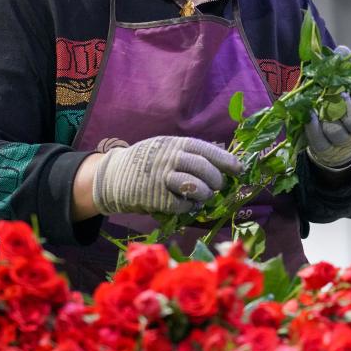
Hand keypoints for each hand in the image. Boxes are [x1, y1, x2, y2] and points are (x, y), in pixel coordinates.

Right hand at [91, 136, 241, 214]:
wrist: (112, 176)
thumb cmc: (147, 163)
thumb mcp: (166, 148)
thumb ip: (189, 153)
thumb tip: (222, 161)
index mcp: (175, 143)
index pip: (207, 150)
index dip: (226, 160)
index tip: (238, 169)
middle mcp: (170, 157)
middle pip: (204, 168)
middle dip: (216, 180)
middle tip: (217, 187)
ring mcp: (161, 177)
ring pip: (196, 187)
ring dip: (204, 194)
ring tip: (203, 196)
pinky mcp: (154, 196)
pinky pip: (181, 205)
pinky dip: (188, 207)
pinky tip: (187, 205)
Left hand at [304, 46, 350, 169]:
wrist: (339, 142)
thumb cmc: (344, 105)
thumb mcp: (348, 88)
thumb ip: (345, 69)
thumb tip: (342, 50)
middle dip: (341, 107)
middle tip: (332, 95)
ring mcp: (344, 142)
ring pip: (336, 132)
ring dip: (325, 118)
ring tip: (318, 106)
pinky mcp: (327, 150)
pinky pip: (320, 142)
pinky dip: (313, 129)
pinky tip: (309, 116)